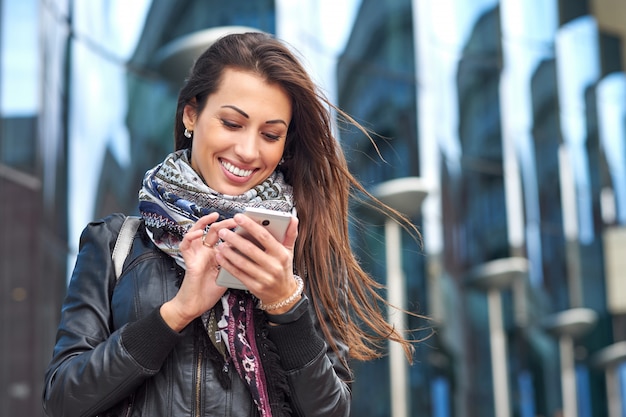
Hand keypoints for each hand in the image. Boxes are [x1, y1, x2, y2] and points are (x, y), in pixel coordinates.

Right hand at [160, 213, 236, 331]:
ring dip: (204, 223)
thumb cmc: (210, 292)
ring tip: (214, 217)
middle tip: (235, 219)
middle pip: (213, 231)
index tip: (245, 225)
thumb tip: (250, 254)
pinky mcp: (188, 261)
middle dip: (224, 223)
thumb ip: (234, 264)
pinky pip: (186, 246)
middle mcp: (205, 252)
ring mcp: (196, 255)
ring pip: (196, 232)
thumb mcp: (227, 275)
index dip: (232, 230)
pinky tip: (199, 233)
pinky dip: (190, 237)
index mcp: (216, 254)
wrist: (195, 306)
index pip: (224, 236)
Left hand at [215, 213, 299, 313]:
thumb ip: (290, 234)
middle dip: (234, 239)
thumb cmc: (283, 269)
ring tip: (220, 243)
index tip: (239, 217)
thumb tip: (293, 218)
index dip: (251, 226)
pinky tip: (221, 257)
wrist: (283, 295)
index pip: (264, 237)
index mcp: (281, 254)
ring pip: (242, 262)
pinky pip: (238, 274)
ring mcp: (264, 278)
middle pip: (250, 249)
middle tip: (223, 231)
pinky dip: (228, 265)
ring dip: (229, 252)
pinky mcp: (255, 287)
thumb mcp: (289, 252)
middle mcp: (274, 266)